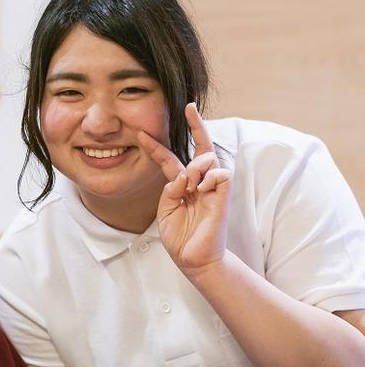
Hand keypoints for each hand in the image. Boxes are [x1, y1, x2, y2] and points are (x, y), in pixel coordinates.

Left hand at [138, 103, 232, 276]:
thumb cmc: (181, 236)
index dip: (156, 146)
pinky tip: (201, 189)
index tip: (141, 132)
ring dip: (195, 166)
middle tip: (189, 108)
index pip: (171, 159)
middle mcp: (199, 183)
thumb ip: (170, 189)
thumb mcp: (165, 210)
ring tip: (189, 184)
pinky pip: (221, 174)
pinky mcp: (224, 197)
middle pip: (200, 148)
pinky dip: (209, 177)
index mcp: (182, 186)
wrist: (194, 259)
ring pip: (208, 158)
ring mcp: (212, 188)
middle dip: (197, 126)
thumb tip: (182, 175)